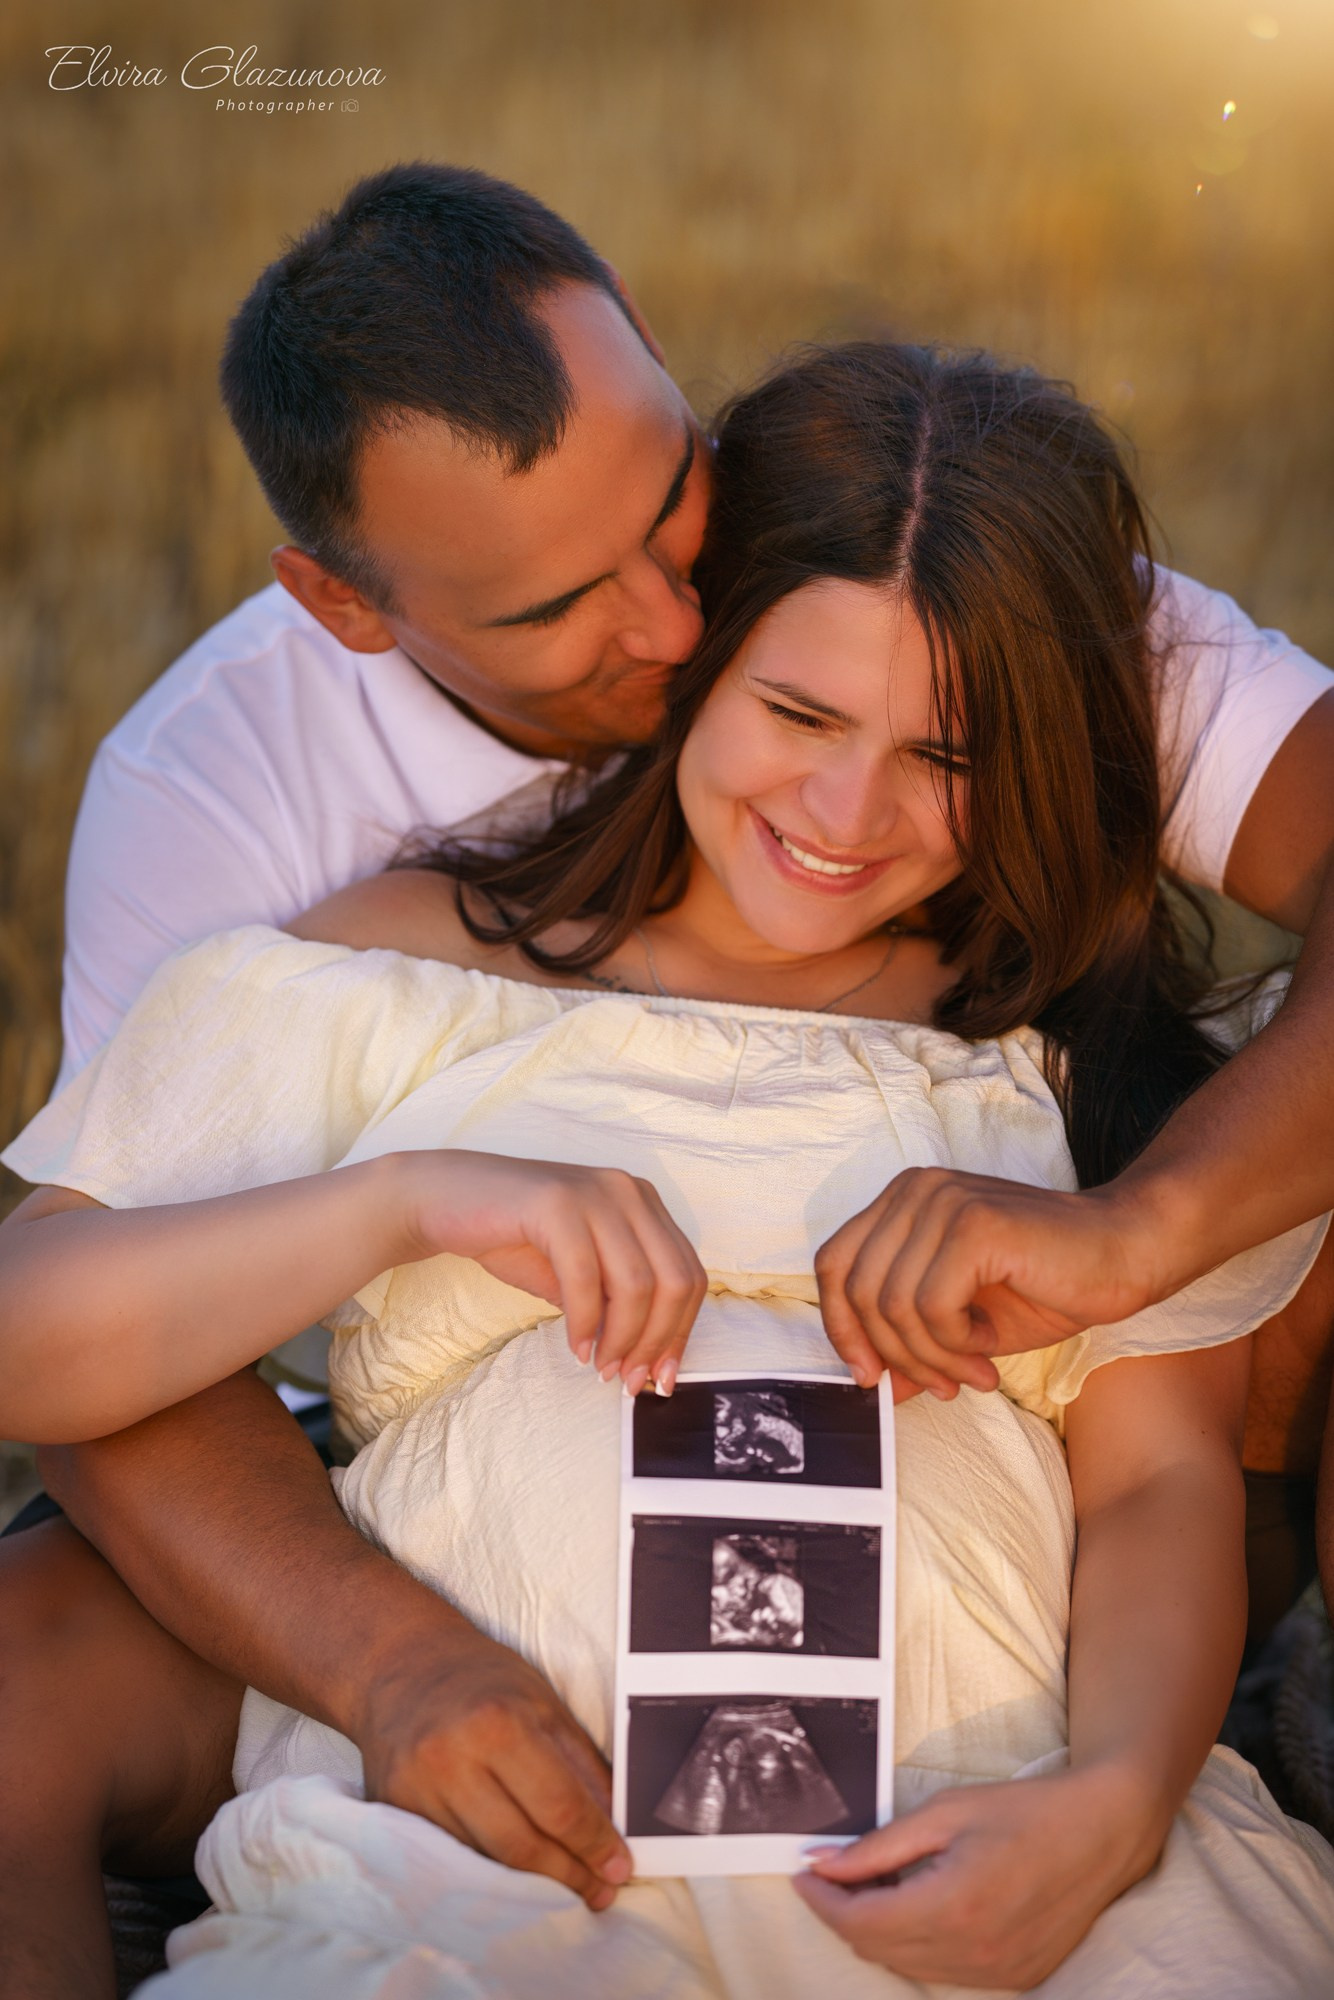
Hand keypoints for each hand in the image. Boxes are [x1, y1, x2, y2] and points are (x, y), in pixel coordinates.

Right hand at [356, 1612, 631, 1911]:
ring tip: (566, 1889)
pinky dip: (489, 1872)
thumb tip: (615, 1825)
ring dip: (531, 1884)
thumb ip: (582, 1764)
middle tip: (600, 1892)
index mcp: (498, 1723)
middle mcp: (452, 1759)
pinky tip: (515, 1879)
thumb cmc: (482, 1679)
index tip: (618, 1868)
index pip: (559, 1806)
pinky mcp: (394, 1810)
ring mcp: (416, 1789)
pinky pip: (452, 1857)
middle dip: (569, 1876)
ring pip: (484, 1861)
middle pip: (521, 1846)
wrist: (401, 1663)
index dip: (595, 1844)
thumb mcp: (544, 1704)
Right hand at [398, 1150, 707, 1393]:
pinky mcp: (556, 1202)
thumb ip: (614, 1304)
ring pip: (637, 1283)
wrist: (442, 1200)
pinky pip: (585, 1277)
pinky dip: (585, 1322)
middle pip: (674, 1280)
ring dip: (622, 1338)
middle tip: (630, 1380)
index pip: (689, 1274)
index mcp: (643, 1204)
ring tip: (600, 1368)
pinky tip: (576, 1347)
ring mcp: (594, 1192)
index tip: (662, 1376)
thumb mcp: (578, 1276)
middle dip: (657, 1341)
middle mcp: (628, 1191)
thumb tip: (646, 1361)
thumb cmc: (512, 1238)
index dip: (682, 1332)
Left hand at [793, 1766, 1158, 1988]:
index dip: (822, 1900)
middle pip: (877, 1950)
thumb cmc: (1025, 1811)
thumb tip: (823, 1864)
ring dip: (878, 1933)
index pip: (860, 1922)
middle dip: (843, 1913)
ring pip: (907, 1967)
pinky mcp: (1014, 1980)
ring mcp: (996, 1974)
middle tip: (829, 1874)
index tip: (802, 1873)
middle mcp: (973, 1952)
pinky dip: (916, 1946)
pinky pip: (943, 1973)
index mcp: (953, 1906)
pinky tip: (916, 1907)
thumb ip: (879, 1846)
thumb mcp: (945, 1813)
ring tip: (871, 1887)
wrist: (1103, 1832)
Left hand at [815, 1170, 1159, 1396]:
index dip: (841, 1327)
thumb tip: (873, 1388)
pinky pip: (931, 1305)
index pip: (834, 1265)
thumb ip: (914, 1346)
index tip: (871, 1378)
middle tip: (941, 1387)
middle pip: (856, 1289)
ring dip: (933, 1357)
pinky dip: (956, 1342)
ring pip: (893, 1305)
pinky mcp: (974, 1224)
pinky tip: (990, 1347)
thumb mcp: (965, 1326)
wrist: (1127, 1253)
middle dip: (895, 1355)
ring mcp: (943, 1201)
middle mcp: (915, 1190)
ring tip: (974, 1372)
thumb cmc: (1049, 1285)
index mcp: (903, 1202)